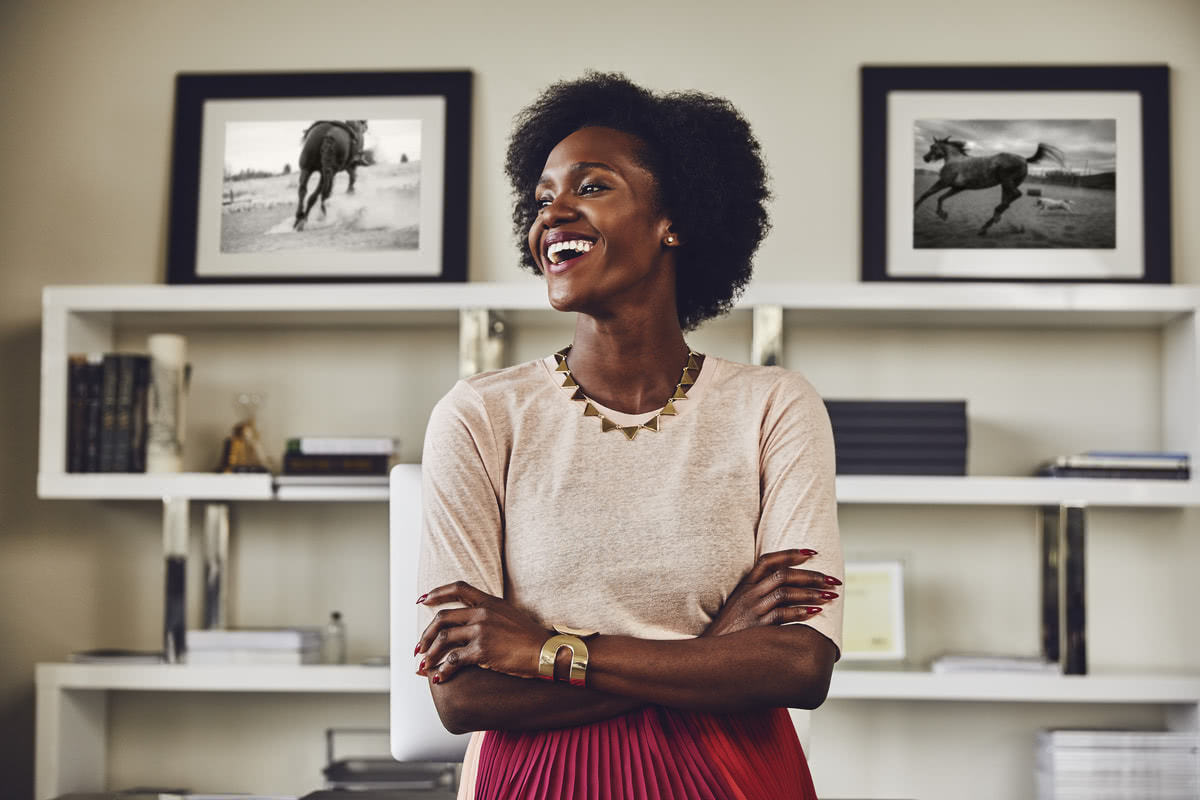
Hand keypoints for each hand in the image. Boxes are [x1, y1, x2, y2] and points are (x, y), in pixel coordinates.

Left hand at [415, 581, 551, 683]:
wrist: (546, 651)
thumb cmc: (529, 637)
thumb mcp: (509, 614)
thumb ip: (489, 613)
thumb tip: (469, 622)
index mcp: (489, 601)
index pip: (458, 588)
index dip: (437, 593)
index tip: (423, 600)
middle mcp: (483, 613)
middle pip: (442, 618)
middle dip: (426, 634)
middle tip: (419, 647)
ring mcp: (482, 631)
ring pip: (443, 639)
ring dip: (429, 654)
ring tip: (423, 665)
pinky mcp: (482, 650)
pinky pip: (453, 659)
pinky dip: (443, 670)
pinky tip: (439, 677)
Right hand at [702, 549, 839, 637]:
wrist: (711, 650)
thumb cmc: (730, 629)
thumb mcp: (739, 604)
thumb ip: (759, 593)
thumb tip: (789, 587)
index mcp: (745, 585)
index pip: (768, 561)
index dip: (790, 554)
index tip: (813, 553)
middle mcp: (749, 594)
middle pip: (783, 575)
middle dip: (811, 575)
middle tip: (832, 579)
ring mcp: (752, 610)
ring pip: (785, 593)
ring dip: (810, 593)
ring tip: (829, 595)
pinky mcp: (757, 627)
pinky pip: (781, 615)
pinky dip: (800, 612)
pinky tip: (815, 612)